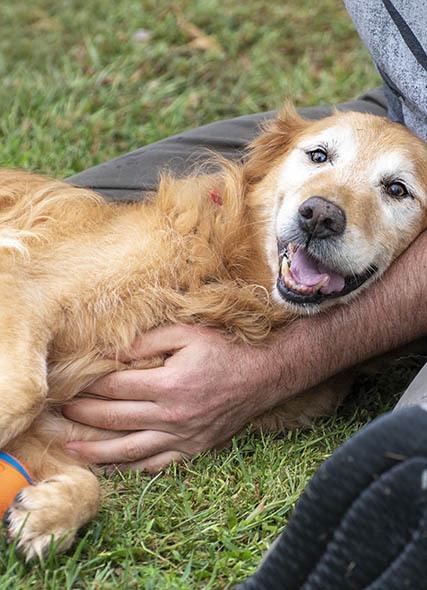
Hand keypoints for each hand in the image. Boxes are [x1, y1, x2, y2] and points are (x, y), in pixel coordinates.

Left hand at [63, 325, 288, 472]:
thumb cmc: (225, 350)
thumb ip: (146, 342)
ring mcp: (183, 436)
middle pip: (116, 418)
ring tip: (72, 450)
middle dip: (84, 416)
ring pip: (130, 449)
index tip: (71, 384)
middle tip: (61, 414)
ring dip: (97, 451)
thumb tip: (111, 351)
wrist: (263, 375)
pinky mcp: (193, 449)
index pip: (116, 387)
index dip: (89, 385)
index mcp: (169, 384)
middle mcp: (173, 415)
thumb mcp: (187, 334)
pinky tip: (113, 467)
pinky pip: (156, 464)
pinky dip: (131, 468)